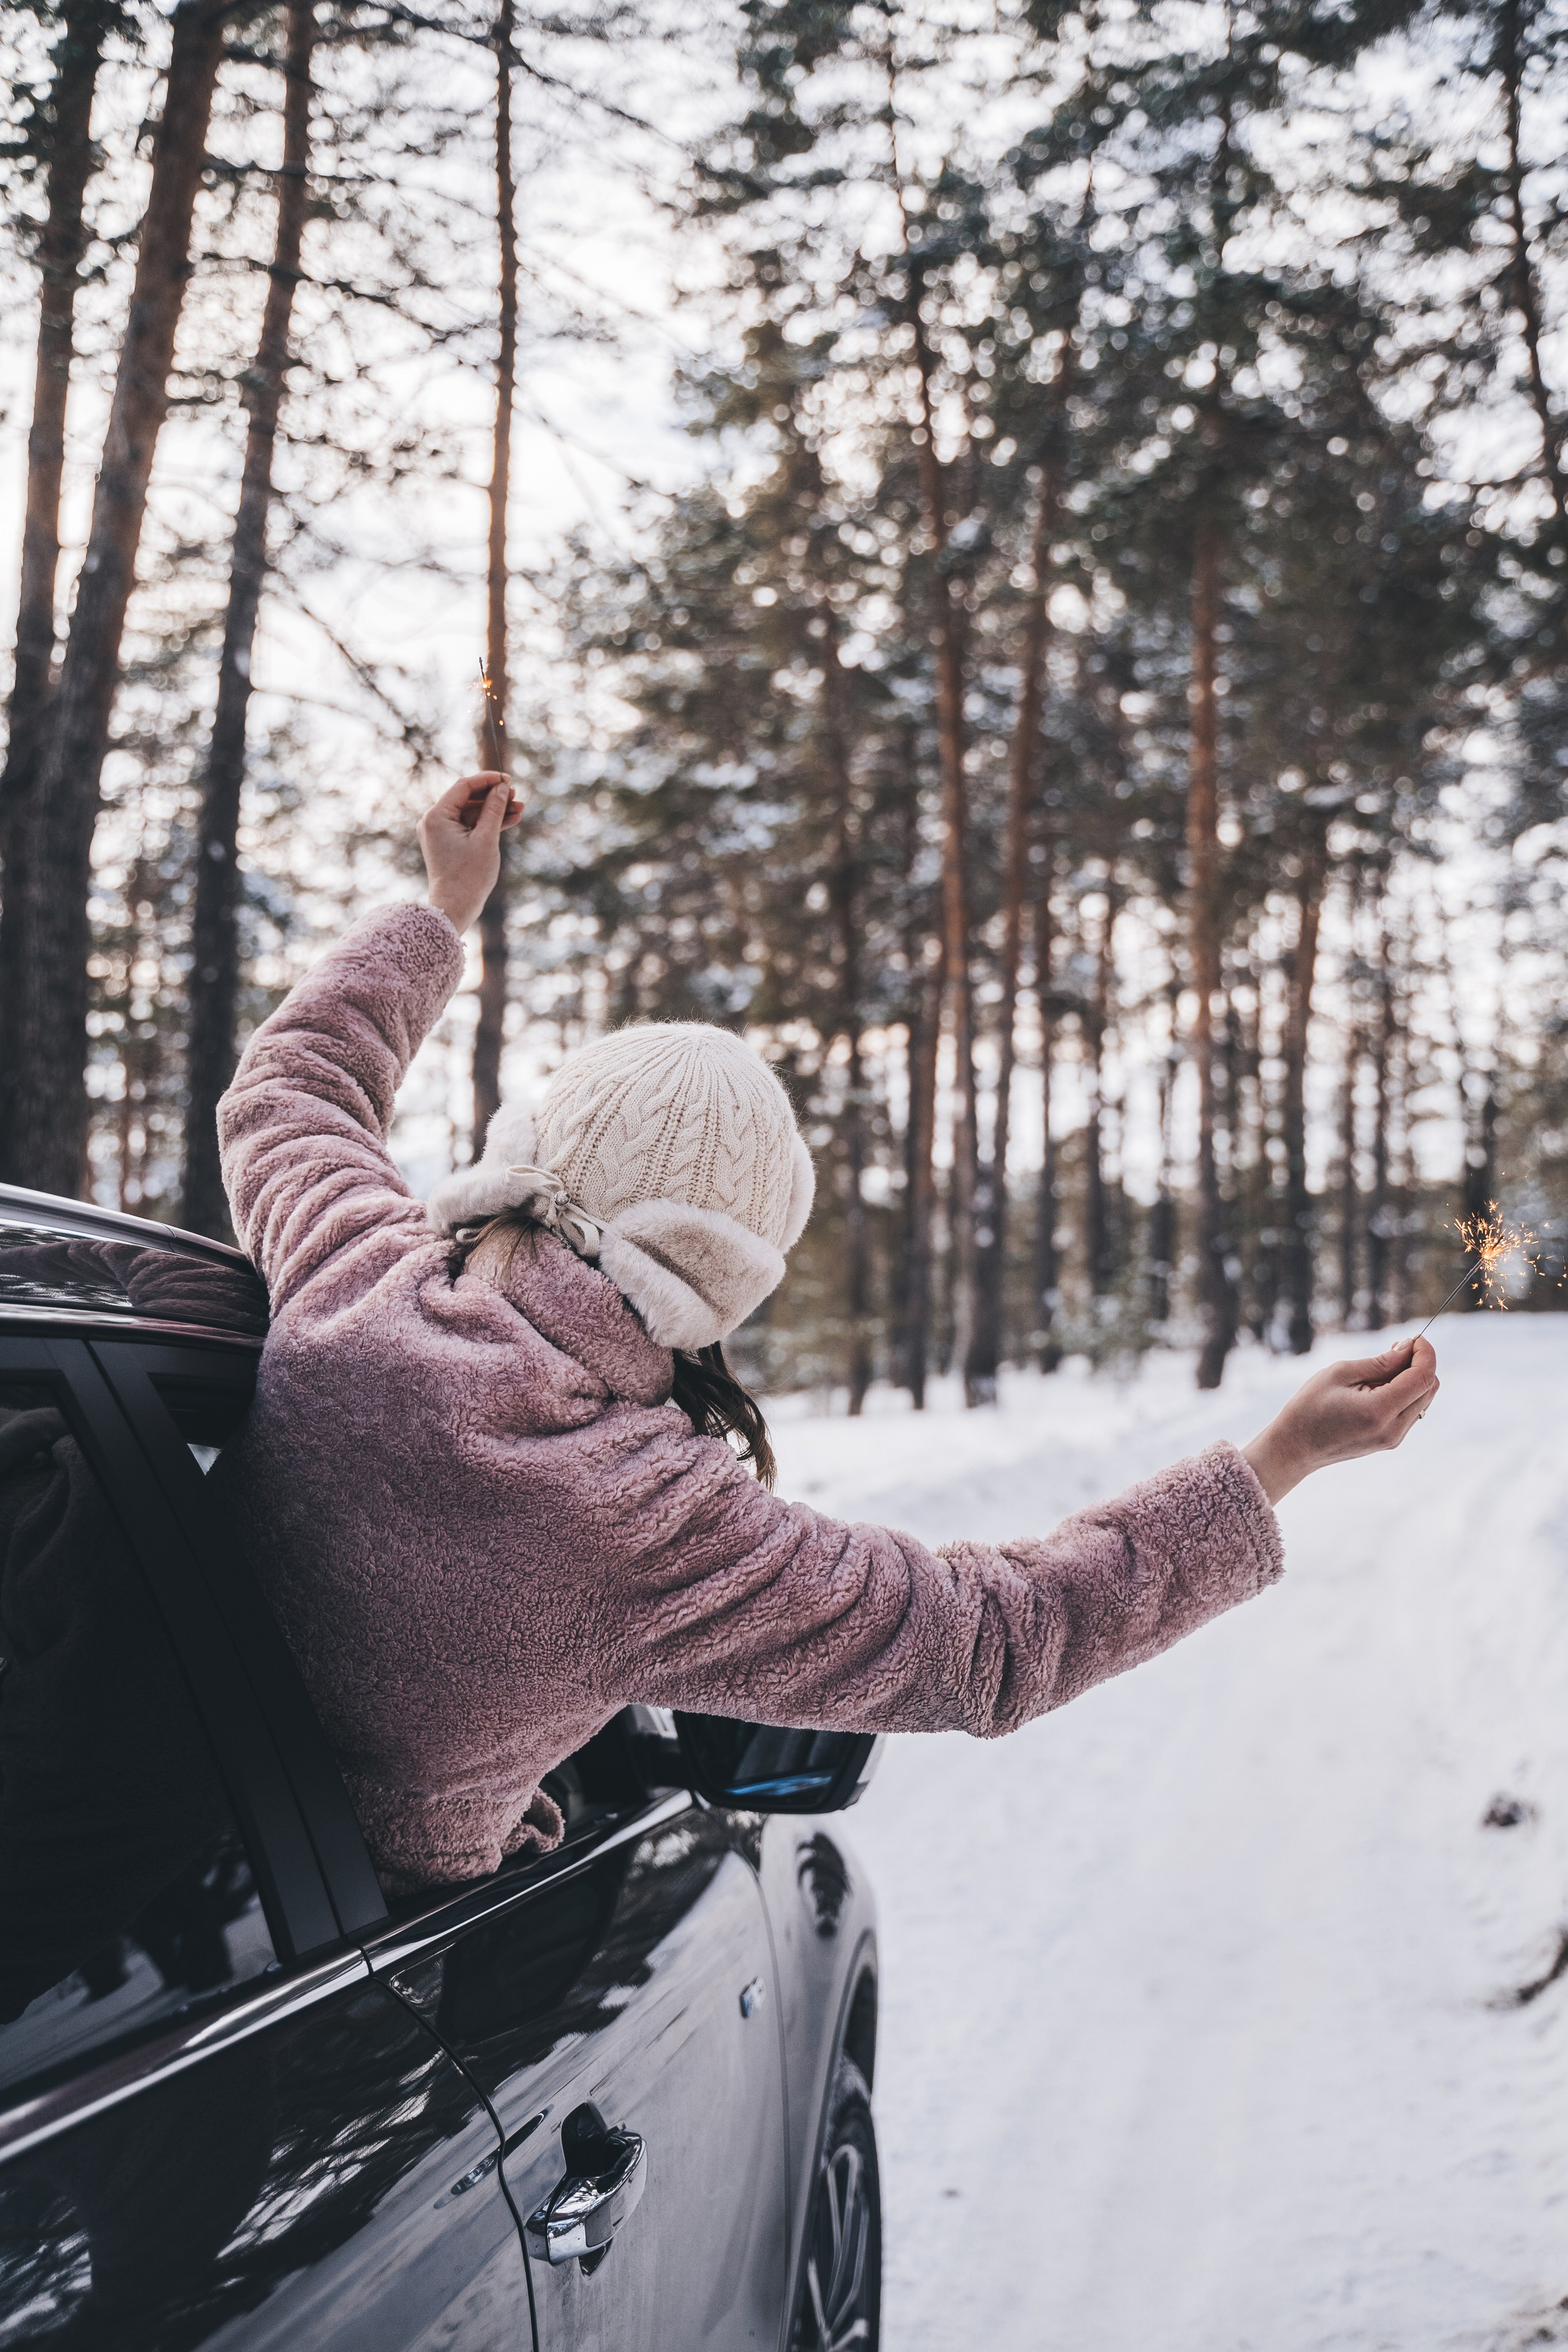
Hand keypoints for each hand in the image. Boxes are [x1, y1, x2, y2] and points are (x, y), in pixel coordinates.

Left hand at [417, 772, 523, 934]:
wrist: (455, 908)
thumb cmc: (469, 876)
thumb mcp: (486, 839)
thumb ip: (494, 809)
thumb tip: (502, 788)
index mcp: (436, 816)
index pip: (463, 786)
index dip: (487, 780)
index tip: (508, 779)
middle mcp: (434, 821)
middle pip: (467, 798)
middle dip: (494, 797)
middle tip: (517, 796)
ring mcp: (441, 833)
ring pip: (471, 813)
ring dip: (495, 811)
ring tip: (520, 809)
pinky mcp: (449, 843)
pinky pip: (470, 826)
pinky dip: (487, 824)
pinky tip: (511, 819)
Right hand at [1241, 1337, 1438, 1504]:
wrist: (1295, 1447)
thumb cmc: (1309, 1407)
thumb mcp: (1340, 1373)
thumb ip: (1380, 1362)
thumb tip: (1409, 1348)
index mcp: (1379, 1410)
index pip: (1423, 1377)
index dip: (1425, 1353)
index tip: (1415, 1337)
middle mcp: (1393, 1429)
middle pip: (1430, 1388)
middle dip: (1420, 1363)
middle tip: (1395, 1349)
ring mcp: (1394, 1439)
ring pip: (1423, 1400)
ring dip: (1413, 1378)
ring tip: (1382, 1369)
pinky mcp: (1390, 1441)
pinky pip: (1411, 1411)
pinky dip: (1405, 1393)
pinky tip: (1380, 1386)